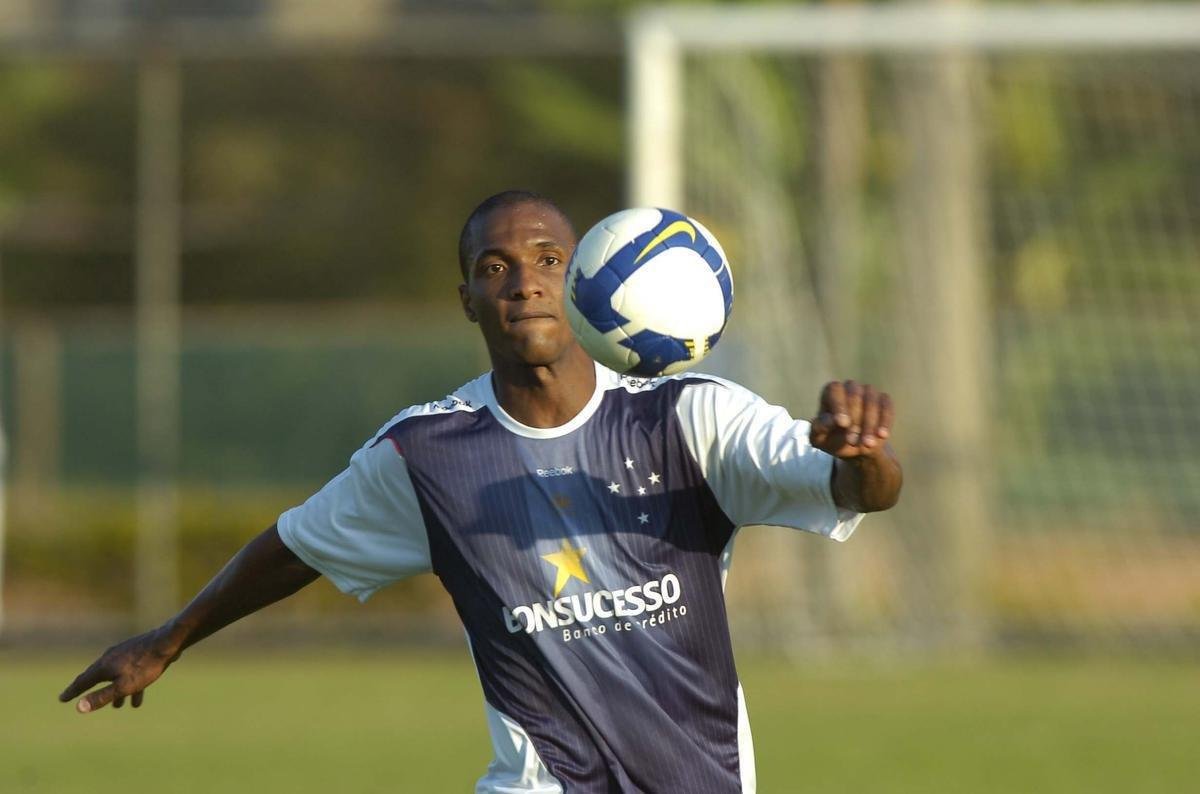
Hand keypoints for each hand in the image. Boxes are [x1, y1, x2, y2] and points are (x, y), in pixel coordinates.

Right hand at [58, 626, 181, 713]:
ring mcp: (124, 654)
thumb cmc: (145, 666)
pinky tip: (138, 699)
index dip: (72, 692)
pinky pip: (130, 673)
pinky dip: (130, 686)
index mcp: (104, 666)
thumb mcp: (123, 686)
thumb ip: (101, 697)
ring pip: (115, 676)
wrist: (167, 642)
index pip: (83, 681)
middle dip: (89, 689)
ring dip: (115, 692)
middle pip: (96, 676)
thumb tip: (78, 708)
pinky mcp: (137, 653)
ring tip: (118, 707)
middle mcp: (110, 658)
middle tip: (77, 697)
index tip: (62, 699)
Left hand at [810, 380, 893, 458]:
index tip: (842, 424)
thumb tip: (831, 420)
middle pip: (855, 395)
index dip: (839, 405)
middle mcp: (850, 387)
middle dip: (855, 420)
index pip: (835, 390)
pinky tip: (881, 436)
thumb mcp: (819, 438)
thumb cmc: (831, 440)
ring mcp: (868, 392)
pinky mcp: (884, 401)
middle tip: (852, 441)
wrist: (854, 448)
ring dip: (869, 424)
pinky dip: (885, 422)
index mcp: (831, 392)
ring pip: (871, 401)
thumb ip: (820, 428)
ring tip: (867, 444)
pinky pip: (887, 407)